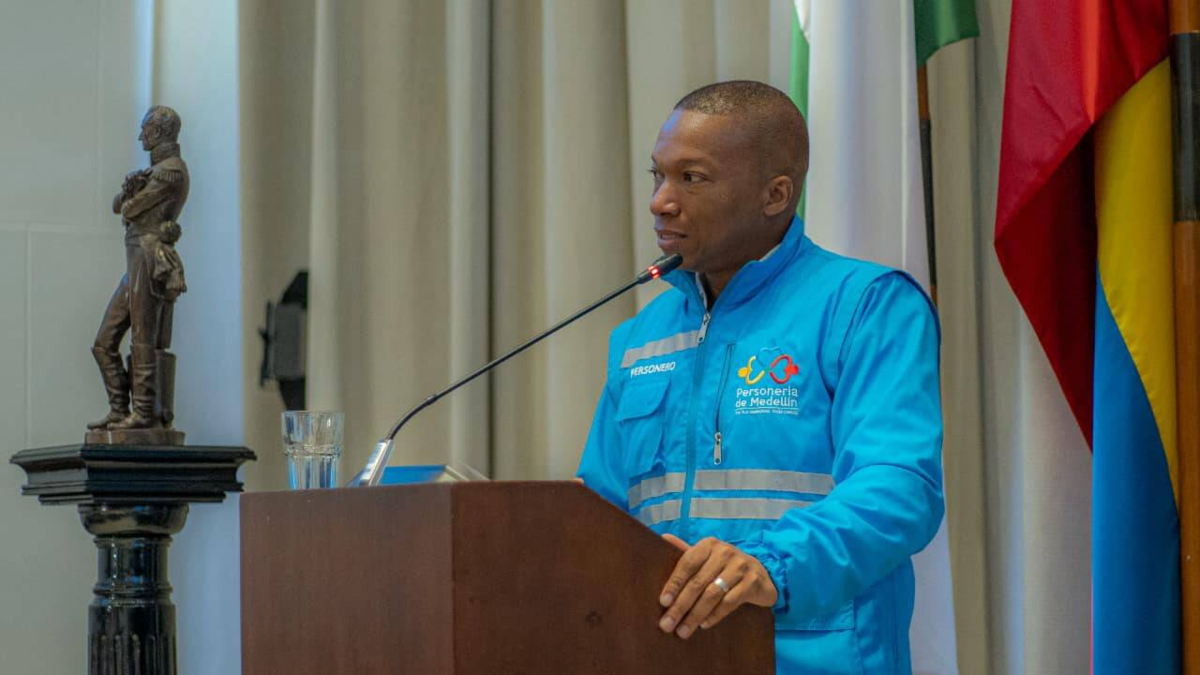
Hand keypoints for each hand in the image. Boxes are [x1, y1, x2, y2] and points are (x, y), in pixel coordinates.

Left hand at [657, 535, 777, 638]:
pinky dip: (715, 615)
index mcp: (709, 544)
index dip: (674, 584)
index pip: (687, 564)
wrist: (761, 573)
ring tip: (683, 630)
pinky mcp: (752, 582)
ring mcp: (740, 566)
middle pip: (698, 583)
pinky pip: (730, 602)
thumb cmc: (725, 566)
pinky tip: (704, 624)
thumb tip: (663, 537)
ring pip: (713, 594)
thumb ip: (686, 550)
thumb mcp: (707, 556)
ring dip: (695, 615)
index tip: (663, 602)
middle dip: (681, 606)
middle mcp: (724, 552)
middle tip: (668, 624)